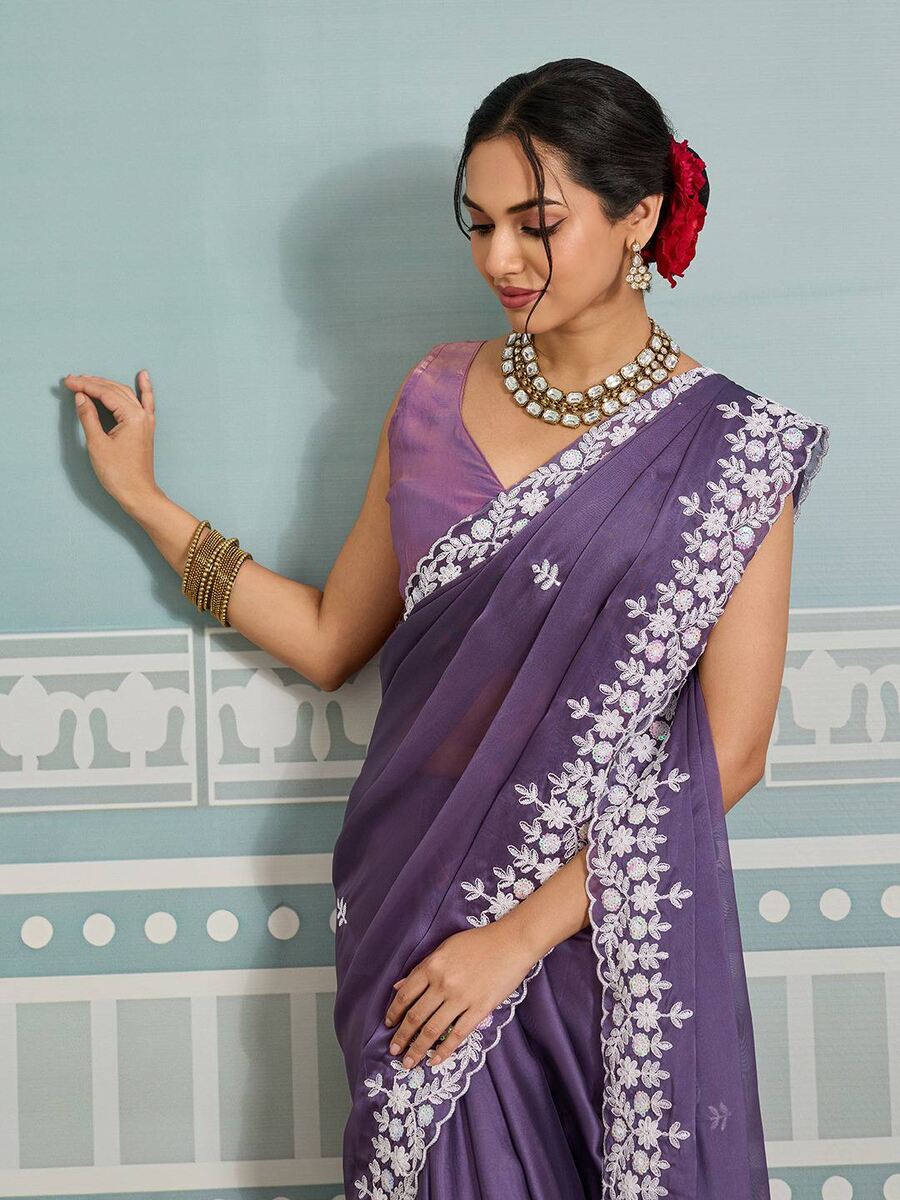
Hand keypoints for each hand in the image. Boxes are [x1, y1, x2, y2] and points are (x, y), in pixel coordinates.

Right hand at [63, 370, 158, 513]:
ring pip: (126, 394)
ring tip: (89, 378)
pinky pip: (146, 402)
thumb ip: (88, 416)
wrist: (137, 493)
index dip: (85, 386)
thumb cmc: (118, 473)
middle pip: (115, 390)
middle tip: (72, 380)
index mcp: (133, 417)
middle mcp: (142, 415)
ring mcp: (146, 421)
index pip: (105, 393)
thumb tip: (81, 396)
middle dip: (93, 383)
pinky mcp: (146, 427)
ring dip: (107, 384)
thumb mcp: (97, 444)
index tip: (68, 382)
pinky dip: (144, 388)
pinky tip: (143, 375)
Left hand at [383, 921, 538, 1070]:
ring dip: (418, 1049)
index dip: (393, 1013)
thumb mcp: (445, 948)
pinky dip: (444, 1050)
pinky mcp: (480, 1009)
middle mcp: (442, 984)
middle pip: (415, 1016)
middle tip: (394, 1050)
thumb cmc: (478, 942)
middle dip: (402, 1037)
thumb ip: (422, 968)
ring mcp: (461, 998)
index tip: (388, 1025)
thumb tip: (399, 986)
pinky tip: (435, 1061)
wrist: (511, 942)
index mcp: (432, 966)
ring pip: (433, 1030)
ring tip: (408, 1062)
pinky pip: (458, 1034)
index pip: (405, 995)